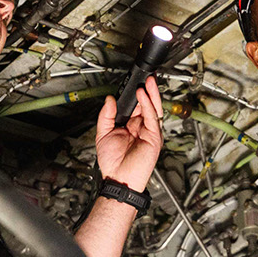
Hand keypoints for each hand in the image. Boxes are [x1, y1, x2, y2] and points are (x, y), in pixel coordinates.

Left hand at [95, 76, 163, 192]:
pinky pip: (152, 118)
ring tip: (147, 82)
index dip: (134, 95)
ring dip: (150, 94)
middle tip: (145, 77)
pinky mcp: (153, 137)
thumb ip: (106, 115)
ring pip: (153, 109)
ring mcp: (149, 132)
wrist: (118, 179)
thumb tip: (110, 100)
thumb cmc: (113, 162)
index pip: (135, 106)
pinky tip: (143, 96)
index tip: (132, 83)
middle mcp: (141, 128)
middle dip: (147, 90)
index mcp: (131, 126)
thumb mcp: (103, 133)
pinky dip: (148, 105)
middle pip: (147, 105)